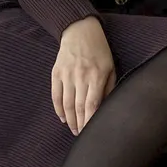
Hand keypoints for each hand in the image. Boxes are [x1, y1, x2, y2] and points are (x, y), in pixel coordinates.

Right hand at [53, 16, 115, 135]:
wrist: (79, 31)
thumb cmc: (99, 50)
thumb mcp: (110, 67)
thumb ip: (108, 87)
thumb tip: (105, 107)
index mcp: (96, 76)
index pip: (92, 105)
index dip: (90, 121)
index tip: (91, 132)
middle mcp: (80, 76)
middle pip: (78, 107)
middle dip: (80, 124)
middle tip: (82, 135)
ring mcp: (66, 74)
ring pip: (66, 104)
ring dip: (70, 120)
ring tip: (73, 130)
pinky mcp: (56, 72)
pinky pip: (55, 95)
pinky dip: (58, 109)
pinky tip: (63, 118)